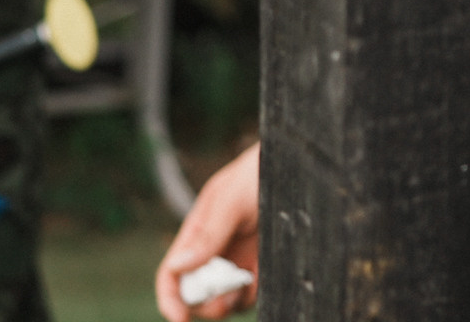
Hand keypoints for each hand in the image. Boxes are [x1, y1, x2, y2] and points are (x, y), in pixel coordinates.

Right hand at [156, 143, 259, 320]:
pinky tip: (262, 278)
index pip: (172, 274)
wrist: (298, 163)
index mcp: (197, 234)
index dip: (170, 299)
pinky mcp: (264, 264)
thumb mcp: (232, 197)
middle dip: (205, 303)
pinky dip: (254, 294)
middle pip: (197, 294)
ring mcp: (240, 259)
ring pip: (224, 299)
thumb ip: (209, 232)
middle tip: (224, 297)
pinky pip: (252, 293)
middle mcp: (216, 251)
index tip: (179, 318)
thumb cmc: (260, 171)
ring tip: (244, 286)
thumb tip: (178, 266)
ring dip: (230, 302)